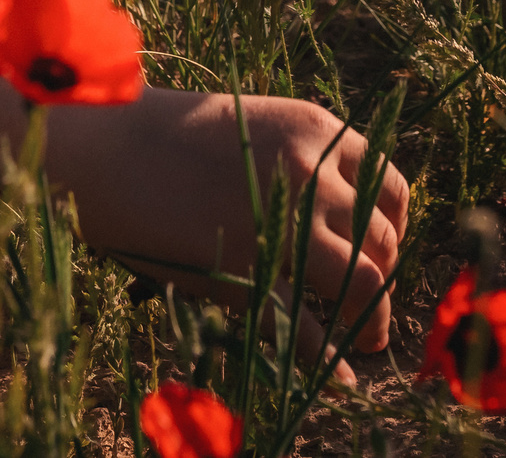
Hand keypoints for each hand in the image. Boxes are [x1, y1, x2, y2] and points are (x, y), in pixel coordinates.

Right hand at [47, 89, 408, 368]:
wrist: (112, 150)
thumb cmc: (174, 136)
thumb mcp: (256, 125)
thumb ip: (304, 158)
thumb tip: (342, 206)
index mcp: (319, 132)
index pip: (391, 186)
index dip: (393, 225)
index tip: (382, 247)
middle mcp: (314, 175)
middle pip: (383, 239)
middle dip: (385, 275)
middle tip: (371, 299)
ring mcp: (286, 226)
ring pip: (365, 282)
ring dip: (375, 318)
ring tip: (370, 341)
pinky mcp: (250, 273)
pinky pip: (308, 329)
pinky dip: (332, 360)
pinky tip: (342, 378)